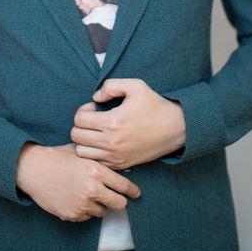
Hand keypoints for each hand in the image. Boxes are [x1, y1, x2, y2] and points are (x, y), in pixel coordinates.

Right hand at [15, 133, 141, 222]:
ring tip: (88, 194)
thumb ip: (101, 158)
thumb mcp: (81, 152)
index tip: (136, 193)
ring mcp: (82, 204)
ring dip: (99, 205)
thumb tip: (123, 162)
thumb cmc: (58, 157)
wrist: (34, 169)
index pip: (124, 186)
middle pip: (119, 204)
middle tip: (117, 198)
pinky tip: (76, 198)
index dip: (132, 190)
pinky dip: (85, 210)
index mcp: (96, 171)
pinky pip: (87, 216)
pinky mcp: (73, 215)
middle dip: (119, 201)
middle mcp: (92, 189)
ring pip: (102, 211)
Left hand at [70, 78, 185, 169]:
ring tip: (97, 132)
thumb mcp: (135, 86)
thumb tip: (95, 98)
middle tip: (94, 119)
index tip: (94, 108)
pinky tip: (104, 143)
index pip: (79, 119)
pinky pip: (95, 162)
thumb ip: (111, 86)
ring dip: (85, 140)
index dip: (83, 110)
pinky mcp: (121, 164)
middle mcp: (111, 142)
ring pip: (82, 152)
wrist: (176, 129)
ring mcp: (115, 156)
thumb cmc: (155, 105)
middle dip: (81, 125)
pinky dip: (94, 153)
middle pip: (76, 136)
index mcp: (112, 121)